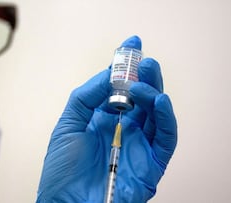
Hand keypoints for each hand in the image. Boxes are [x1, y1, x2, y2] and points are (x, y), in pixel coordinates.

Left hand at [36, 36, 176, 202]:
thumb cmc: (63, 171)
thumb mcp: (67, 126)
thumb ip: (86, 98)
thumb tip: (108, 74)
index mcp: (104, 119)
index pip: (121, 88)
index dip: (127, 67)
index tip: (131, 45)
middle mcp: (124, 129)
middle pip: (142, 97)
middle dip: (143, 75)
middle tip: (142, 60)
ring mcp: (139, 145)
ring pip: (157, 113)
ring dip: (154, 91)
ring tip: (143, 78)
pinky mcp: (151, 163)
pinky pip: (166, 138)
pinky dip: (167, 119)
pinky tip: (160, 101)